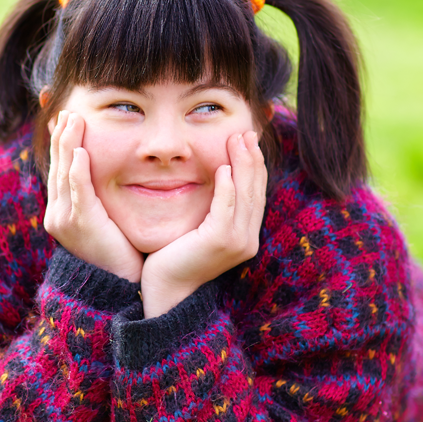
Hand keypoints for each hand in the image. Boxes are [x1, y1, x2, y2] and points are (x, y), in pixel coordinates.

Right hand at [43, 111, 143, 282]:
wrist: (119, 283)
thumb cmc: (117, 250)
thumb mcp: (104, 218)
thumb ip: (100, 195)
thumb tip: (109, 171)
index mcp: (62, 209)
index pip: (61, 166)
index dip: (60, 140)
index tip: (63, 115)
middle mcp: (58, 212)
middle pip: (58, 164)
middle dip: (61, 134)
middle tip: (65, 107)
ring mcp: (65, 218)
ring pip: (65, 172)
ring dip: (68, 143)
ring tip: (73, 118)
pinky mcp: (81, 224)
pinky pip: (77, 191)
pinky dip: (78, 170)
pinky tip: (81, 151)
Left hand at [141, 130, 266, 317]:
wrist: (167, 289)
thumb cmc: (177, 257)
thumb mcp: (200, 229)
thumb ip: (212, 210)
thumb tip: (214, 179)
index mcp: (245, 235)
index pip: (255, 194)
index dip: (254, 166)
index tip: (248, 141)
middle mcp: (247, 239)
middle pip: (255, 190)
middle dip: (252, 159)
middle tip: (246, 132)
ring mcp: (237, 241)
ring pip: (244, 194)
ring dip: (242, 165)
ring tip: (237, 140)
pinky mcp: (219, 241)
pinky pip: (227, 207)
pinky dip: (227, 186)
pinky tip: (222, 168)